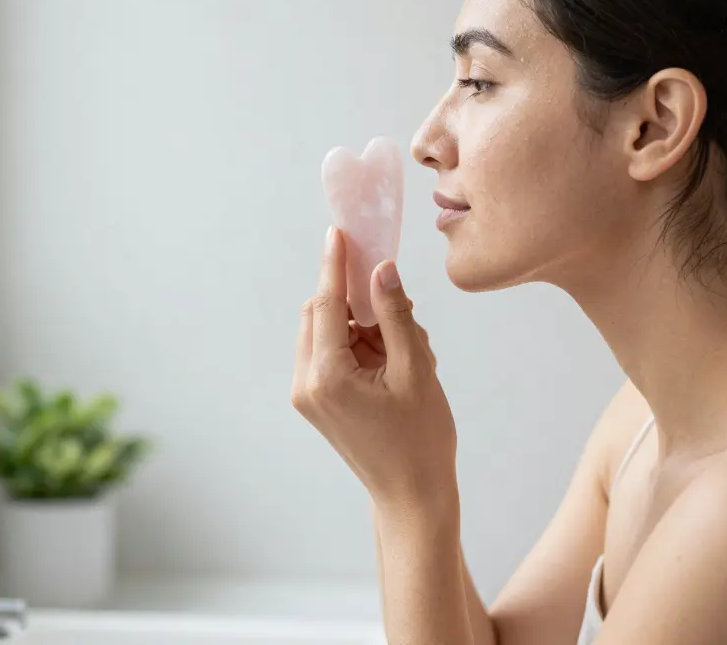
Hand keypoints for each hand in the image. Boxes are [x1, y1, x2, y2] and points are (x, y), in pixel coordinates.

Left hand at [291, 227, 456, 506]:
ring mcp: (306, 394)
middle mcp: (305, 383)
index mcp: (326, 376)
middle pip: (320, 314)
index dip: (335, 265)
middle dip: (357, 302)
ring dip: (361, 326)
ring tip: (406, 349)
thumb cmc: (421, 439)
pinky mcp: (315, 400)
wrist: (411, 495)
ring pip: (326, 332)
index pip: (326, 304)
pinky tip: (393, 361)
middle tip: (401, 310)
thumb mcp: (416, 370)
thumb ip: (396, 315)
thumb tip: (382, 269)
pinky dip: (358, 345)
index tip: (338, 231)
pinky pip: (330, 353)